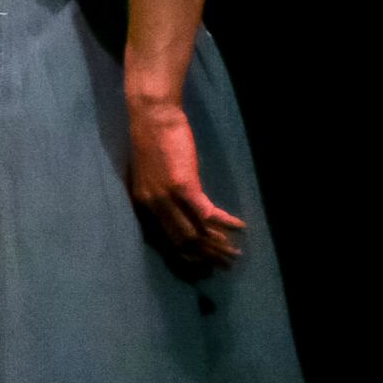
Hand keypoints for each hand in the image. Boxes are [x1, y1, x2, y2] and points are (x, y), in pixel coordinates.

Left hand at [124, 88, 245, 274]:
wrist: (151, 117)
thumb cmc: (152, 142)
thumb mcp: (152, 175)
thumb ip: (161, 195)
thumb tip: (179, 211)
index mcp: (142, 206)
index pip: (163, 242)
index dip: (185, 257)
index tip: (203, 266)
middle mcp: (151, 207)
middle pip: (181, 243)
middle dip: (205, 257)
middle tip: (225, 265)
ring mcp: (166, 198)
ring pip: (195, 232)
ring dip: (217, 245)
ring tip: (235, 253)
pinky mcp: (183, 186)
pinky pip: (206, 214)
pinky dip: (224, 223)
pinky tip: (240, 227)